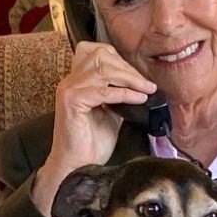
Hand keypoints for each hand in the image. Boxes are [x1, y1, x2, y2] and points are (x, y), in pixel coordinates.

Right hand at [32, 41, 156, 216]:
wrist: (78, 166)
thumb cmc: (92, 143)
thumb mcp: (112, 113)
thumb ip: (121, 95)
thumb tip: (142, 85)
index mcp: (77, 81)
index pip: (96, 51)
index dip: (120, 59)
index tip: (140, 76)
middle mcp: (70, 81)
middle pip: (100, 55)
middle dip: (127, 68)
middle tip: (147, 84)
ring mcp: (69, 90)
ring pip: (103, 70)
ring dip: (130, 78)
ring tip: (147, 89)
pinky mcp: (72, 102)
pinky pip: (103, 91)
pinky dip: (124, 93)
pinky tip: (139, 98)